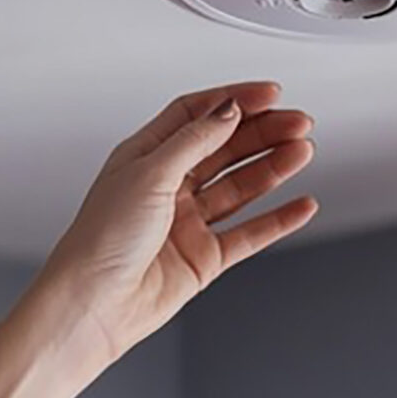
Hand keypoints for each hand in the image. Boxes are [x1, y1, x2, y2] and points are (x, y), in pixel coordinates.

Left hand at [19, 83, 316, 366]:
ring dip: (272, 167)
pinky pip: (249, 233)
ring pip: (240, 187)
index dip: (233, 101)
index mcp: (144, 157)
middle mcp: (166, 187)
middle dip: (262, 132)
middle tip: (297, 121)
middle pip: (224, 148)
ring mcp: (187, 222)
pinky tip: (299, 204)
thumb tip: (227, 110)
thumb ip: (194, 140)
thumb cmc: (100, 240)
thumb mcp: (149, 173)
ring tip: (302, 150)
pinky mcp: (203, 258)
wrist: (94, 303)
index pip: (195, 115)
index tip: (269, 93)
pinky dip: (277, 219)